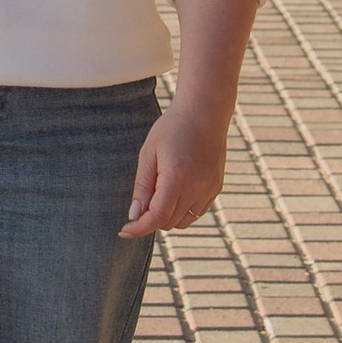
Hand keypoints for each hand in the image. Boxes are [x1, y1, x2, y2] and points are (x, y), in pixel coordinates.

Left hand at [120, 95, 228, 239]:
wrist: (204, 111)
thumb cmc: (171, 128)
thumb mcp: (149, 153)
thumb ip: (142, 186)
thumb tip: (135, 216)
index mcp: (177, 177)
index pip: (157, 217)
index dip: (139, 228)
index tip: (124, 231)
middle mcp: (196, 187)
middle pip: (168, 222)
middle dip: (151, 218)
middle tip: (142, 200)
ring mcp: (209, 188)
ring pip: (184, 221)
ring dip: (167, 217)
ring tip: (160, 192)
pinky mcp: (216, 187)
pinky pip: (197, 212)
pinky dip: (183, 210)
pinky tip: (175, 191)